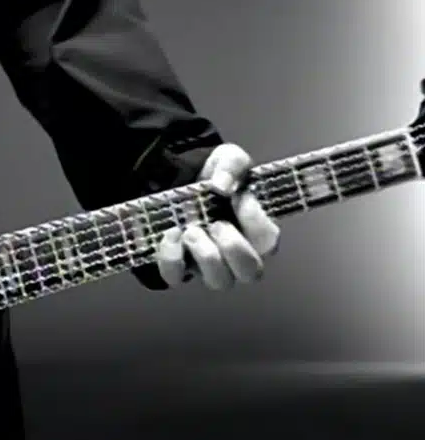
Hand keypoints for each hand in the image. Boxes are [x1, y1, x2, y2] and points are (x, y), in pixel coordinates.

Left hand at [156, 143, 280, 289]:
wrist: (177, 177)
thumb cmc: (211, 175)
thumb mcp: (227, 158)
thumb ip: (233, 164)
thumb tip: (223, 185)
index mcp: (253, 230)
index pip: (269, 242)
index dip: (256, 222)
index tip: (239, 198)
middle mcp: (234, 254)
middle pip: (250, 273)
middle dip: (235, 249)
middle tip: (216, 224)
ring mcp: (206, 265)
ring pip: (219, 281)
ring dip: (206, 256)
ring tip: (191, 230)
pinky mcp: (177, 267)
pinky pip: (176, 277)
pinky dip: (172, 258)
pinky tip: (170, 234)